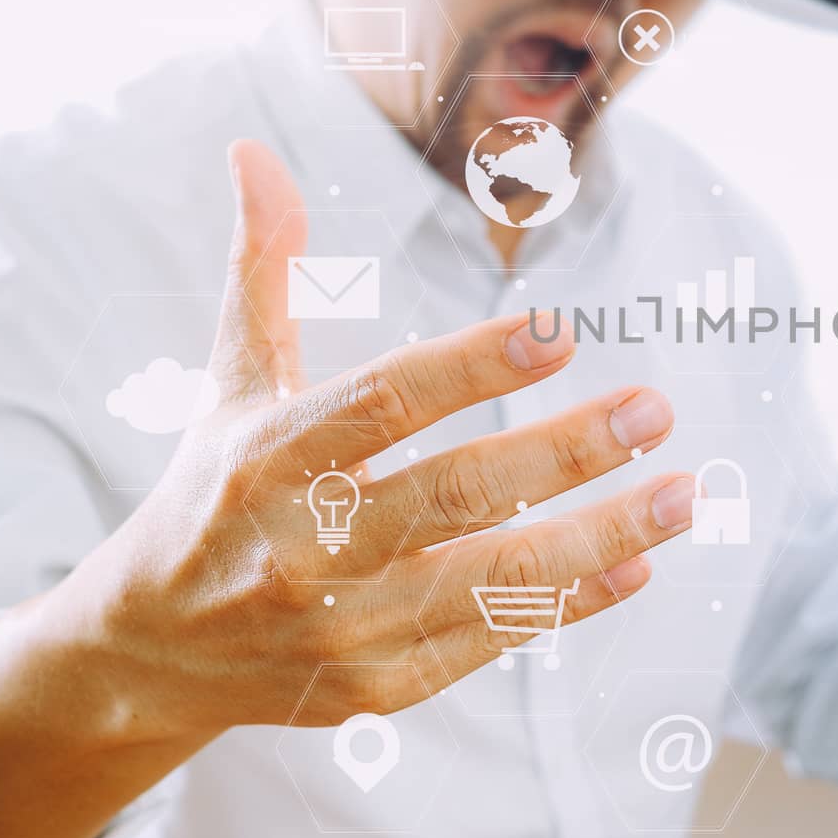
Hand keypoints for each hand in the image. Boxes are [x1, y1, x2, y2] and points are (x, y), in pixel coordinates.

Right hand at [55, 139, 693, 736]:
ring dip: (600, 536)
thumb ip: (264, 270)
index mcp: (269, 457)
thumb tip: (254, 150)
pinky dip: (572, 605)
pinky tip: (639, 563)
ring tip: (685, 491)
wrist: (152, 649)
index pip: (386, 404)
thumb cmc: (216, 491)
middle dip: (568, 450)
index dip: (473, 367)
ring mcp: (345, 627)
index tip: (560, 330)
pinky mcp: (378, 687)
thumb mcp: (232, 382)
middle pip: (457, 493)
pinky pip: (490, 642)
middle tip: (657, 408)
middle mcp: (306, 547)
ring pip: (493, 581)